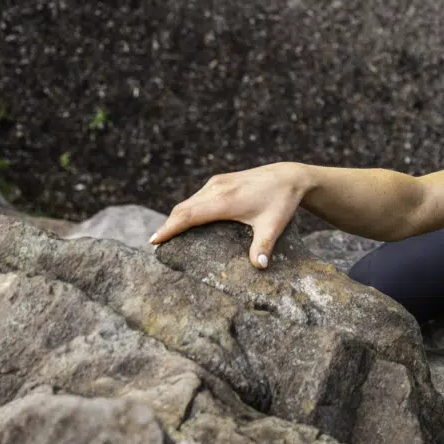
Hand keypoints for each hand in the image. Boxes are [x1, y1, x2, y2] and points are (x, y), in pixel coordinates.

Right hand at [148, 162, 309, 267]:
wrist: (289, 177)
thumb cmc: (281, 202)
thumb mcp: (274, 226)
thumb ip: (263, 246)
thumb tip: (259, 267)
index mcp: (225, 200)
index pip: (189, 215)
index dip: (170, 228)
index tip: (154, 241)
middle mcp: (216, 189)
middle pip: (183, 208)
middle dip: (168, 225)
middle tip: (155, 244)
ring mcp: (217, 183)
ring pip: (189, 202)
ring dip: (177, 217)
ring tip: (166, 236)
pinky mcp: (220, 181)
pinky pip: (197, 197)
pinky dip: (187, 210)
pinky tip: (186, 222)